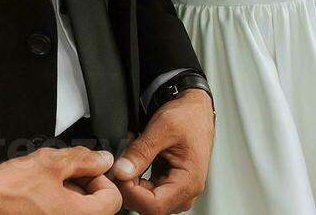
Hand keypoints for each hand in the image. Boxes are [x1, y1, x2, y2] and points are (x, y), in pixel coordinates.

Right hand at [0, 146, 120, 214]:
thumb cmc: (10, 189)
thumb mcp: (51, 163)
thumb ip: (83, 160)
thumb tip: (103, 160)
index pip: (112, 198)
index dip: (100, 178)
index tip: (85, 170)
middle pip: (96, 206)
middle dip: (82, 185)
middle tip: (61, 175)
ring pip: (78, 210)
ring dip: (69, 194)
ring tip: (46, 184)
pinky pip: (62, 214)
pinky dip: (57, 204)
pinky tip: (40, 195)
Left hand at [111, 89, 214, 214]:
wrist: (195, 110)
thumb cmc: (188, 117)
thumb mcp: (162, 128)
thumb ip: (141, 152)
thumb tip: (121, 172)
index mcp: (189, 182)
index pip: (153, 206)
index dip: (131, 192)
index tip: (120, 172)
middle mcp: (186, 193)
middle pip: (148, 207)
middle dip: (130, 187)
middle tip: (122, 162)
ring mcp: (178, 192)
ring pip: (145, 202)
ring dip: (132, 183)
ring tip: (131, 158)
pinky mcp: (170, 187)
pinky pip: (147, 193)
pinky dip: (137, 180)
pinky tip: (136, 163)